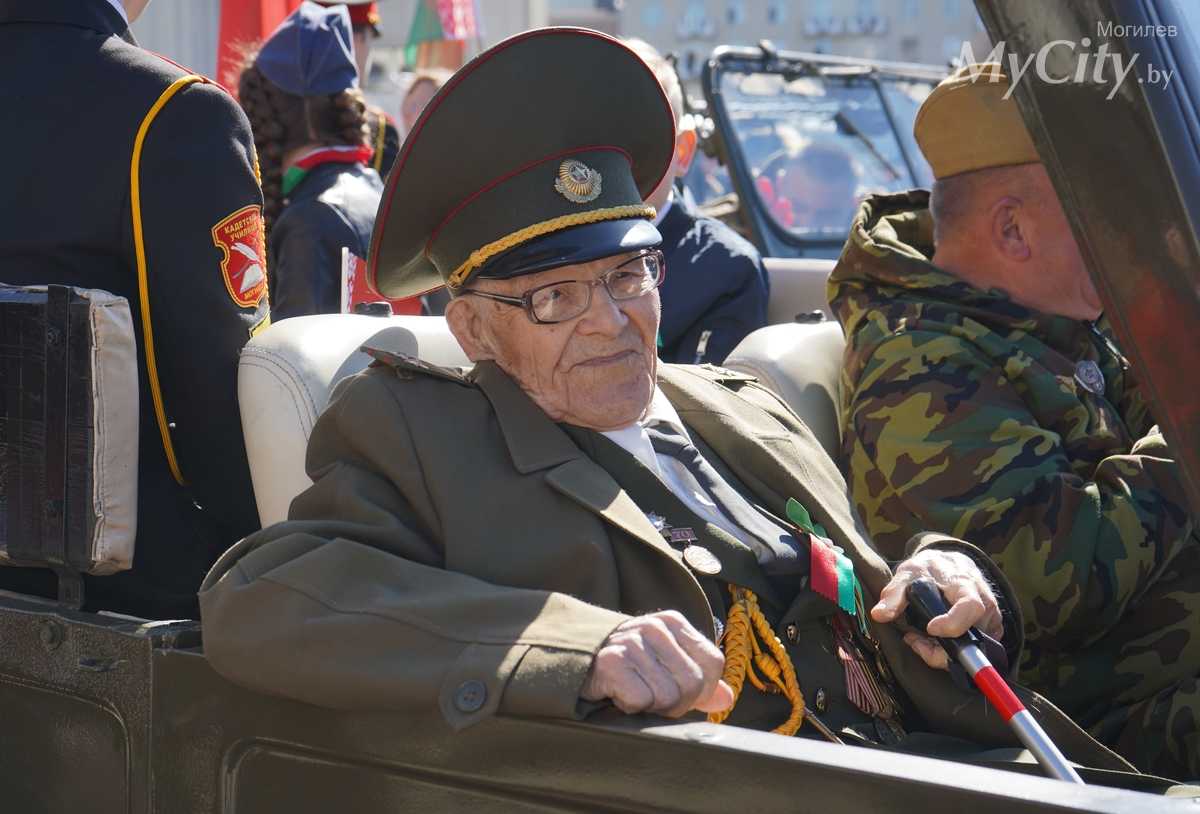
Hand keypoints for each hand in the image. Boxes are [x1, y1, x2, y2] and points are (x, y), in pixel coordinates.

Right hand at [580, 611, 733, 716]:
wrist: (578, 659)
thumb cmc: (627, 664)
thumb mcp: (665, 662)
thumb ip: (699, 680)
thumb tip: (727, 699)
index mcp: (674, 623)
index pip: (713, 663)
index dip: (702, 689)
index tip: (680, 692)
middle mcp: (655, 628)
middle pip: (693, 683)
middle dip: (677, 702)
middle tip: (653, 696)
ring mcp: (632, 643)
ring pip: (668, 696)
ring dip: (651, 706)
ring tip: (634, 691)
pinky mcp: (611, 662)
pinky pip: (641, 701)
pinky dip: (630, 706)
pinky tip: (618, 693)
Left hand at [870, 550, 1002, 670]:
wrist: (950, 563)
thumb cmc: (930, 568)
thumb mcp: (908, 573)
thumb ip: (893, 593)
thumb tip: (878, 614)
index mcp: (965, 584)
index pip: (969, 607)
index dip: (953, 624)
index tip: (931, 629)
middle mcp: (985, 602)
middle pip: (973, 637)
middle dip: (943, 650)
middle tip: (915, 642)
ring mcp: (992, 617)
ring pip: (974, 648)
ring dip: (944, 652)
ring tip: (921, 639)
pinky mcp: (993, 629)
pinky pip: (977, 650)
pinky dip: (953, 653)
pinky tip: (935, 642)